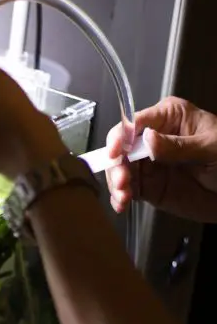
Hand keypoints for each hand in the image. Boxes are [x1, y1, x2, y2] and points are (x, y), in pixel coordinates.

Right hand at [106, 97, 216, 221]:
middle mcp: (153, 139)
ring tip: (123, 196)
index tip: (116, 152)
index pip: (136, 122)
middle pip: (121, 147)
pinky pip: (127, 189)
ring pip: (120, 170)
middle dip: (117, 165)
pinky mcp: (147, 185)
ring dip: (116, 183)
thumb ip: (178, 145)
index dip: (121, 136)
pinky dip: (120, 198)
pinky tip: (122, 204)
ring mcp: (148, 163)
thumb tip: (148, 139)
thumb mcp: (211, 147)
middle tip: (122, 181)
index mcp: (169, 118)